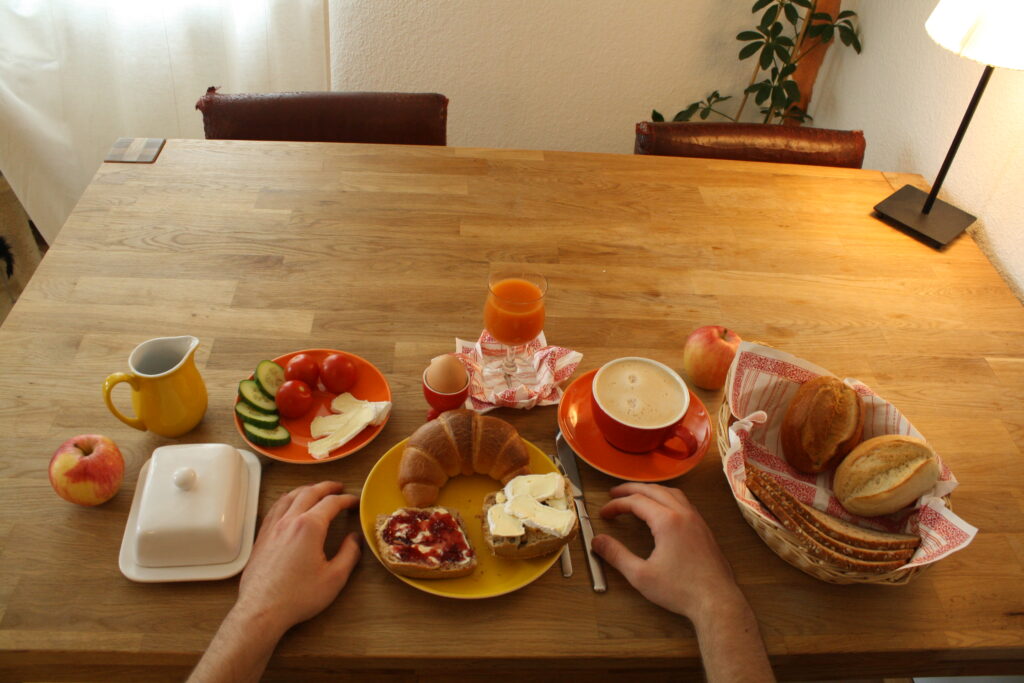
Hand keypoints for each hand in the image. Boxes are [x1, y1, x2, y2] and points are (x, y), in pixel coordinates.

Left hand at [234, 480, 360, 636]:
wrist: (262, 610)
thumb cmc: (299, 596)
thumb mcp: (335, 578)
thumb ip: (350, 554)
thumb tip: (355, 538)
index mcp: (309, 526)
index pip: (331, 503)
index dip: (346, 499)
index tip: (355, 501)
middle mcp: (289, 520)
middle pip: (309, 492)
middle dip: (326, 487)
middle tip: (338, 487)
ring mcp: (272, 528)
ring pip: (289, 497)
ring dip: (305, 489)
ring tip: (315, 490)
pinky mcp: (261, 538)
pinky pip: (275, 509)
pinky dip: (286, 500)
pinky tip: (288, 506)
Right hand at [591, 482, 742, 621]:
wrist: (717, 601)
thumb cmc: (681, 590)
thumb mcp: (640, 575)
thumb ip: (616, 555)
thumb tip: (597, 541)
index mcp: (667, 520)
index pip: (636, 502)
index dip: (616, 505)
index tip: (604, 513)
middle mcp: (683, 513)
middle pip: (653, 490)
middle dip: (631, 489)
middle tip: (614, 494)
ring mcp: (697, 520)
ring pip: (672, 492)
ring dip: (651, 490)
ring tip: (637, 496)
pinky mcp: (705, 529)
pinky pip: (684, 502)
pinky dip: (667, 498)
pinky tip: (663, 510)